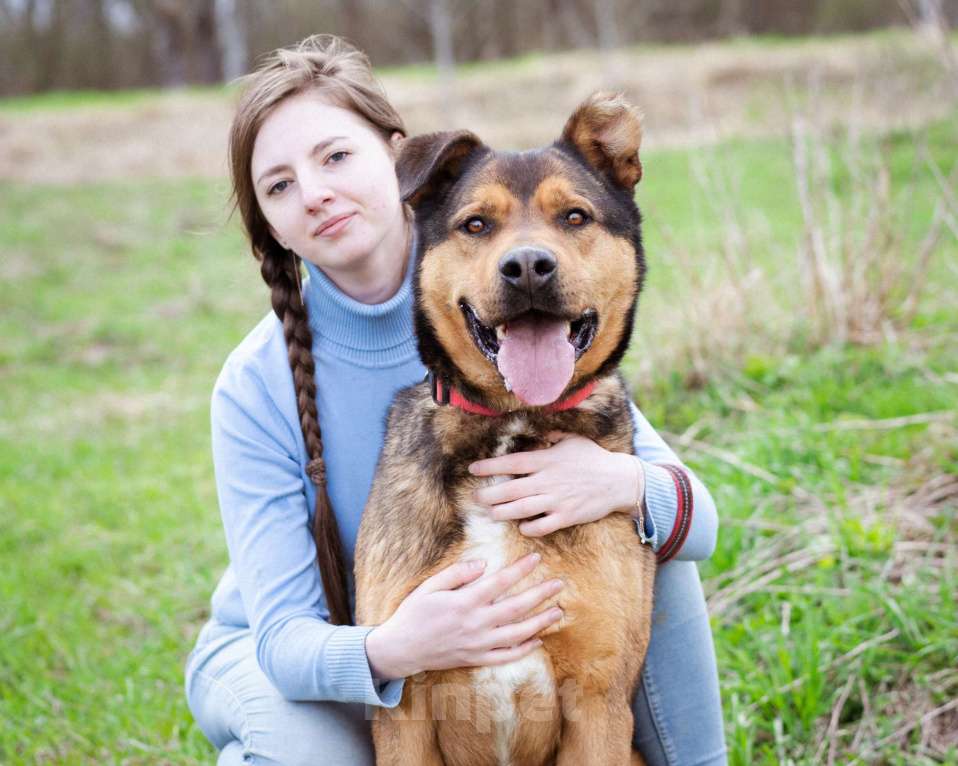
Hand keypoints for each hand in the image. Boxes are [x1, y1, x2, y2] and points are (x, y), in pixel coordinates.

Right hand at [365, 552, 563, 680]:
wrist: (401, 649)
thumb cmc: (414, 613)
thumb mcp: (430, 586)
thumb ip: (458, 573)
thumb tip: (483, 564)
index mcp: (465, 602)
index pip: (500, 582)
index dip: (520, 569)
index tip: (536, 558)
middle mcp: (476, 624)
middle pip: (516, 607)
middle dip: (540, 594)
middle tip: (559, 584)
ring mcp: (478, 644)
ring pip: (517, 634)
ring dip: (540, 622)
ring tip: (557, 612)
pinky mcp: (476, 659)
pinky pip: (506, 656)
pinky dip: (524, 649)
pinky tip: (538, 640)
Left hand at [468, 432, 642, 536]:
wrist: (619, 481)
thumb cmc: (594, 458)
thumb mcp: (572, 439)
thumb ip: (550, 436)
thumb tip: (535, 428)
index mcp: (546, 460)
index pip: (511, 462)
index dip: (490, 466)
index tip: (473, 469)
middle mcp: (548, 480)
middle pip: (510, 489)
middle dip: (489, 494)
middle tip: (476, 497)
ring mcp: (557, 500)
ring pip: (521, 509)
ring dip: (502, 512)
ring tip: (491, 513)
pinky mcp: (567, 516)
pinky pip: (542, 526)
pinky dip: (529, 528)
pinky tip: (522, 527)